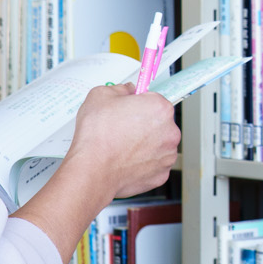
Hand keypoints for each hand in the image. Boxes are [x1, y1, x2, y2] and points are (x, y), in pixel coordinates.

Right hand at [68, 82, 181, 199]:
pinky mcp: (161, 175)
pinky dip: (143, 163)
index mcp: (160, 108)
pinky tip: (126, 160)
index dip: (139, 103)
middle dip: (143, 124)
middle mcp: (170, 132)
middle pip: (159, 122)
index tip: (130, 108)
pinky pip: (153, 164)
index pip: (154, 99)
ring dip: (144, 144)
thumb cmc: (97, 137)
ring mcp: (167, 155)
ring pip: (157, 145)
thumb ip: (120, 88)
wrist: (92, 170)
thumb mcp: (101, 95)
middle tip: (122, 128)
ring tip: (122, 145)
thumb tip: (127, 90)